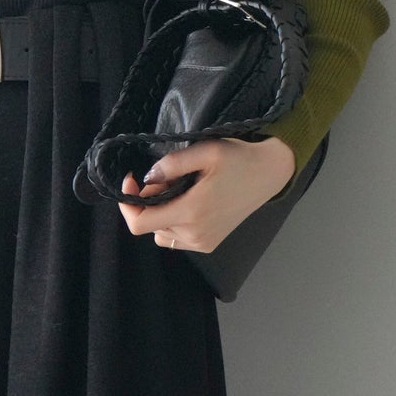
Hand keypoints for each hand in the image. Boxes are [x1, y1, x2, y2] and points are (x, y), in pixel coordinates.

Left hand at [118, 136, 297, 251]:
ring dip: (161, 212)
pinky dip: (173, 222)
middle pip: (150, 225)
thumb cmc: (238, 159)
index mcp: (192, 212)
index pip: (140, 224)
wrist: (268, 174)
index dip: (128, 204)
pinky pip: (176, 238)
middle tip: (168, 177)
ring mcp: (202, 242)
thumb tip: (148, 178)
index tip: (132, 181)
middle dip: (149, 200)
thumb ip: (172, 164)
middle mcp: (194, 234)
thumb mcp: (206, 151)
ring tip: (180, 189)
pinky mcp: (208, 244)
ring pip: (161, 232)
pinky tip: (188, 203)